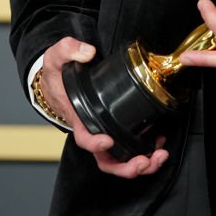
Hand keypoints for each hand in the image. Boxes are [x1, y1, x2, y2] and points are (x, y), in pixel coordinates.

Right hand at [40, 37, 168, 178]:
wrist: (59, 82)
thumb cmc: (58, 75)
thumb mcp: (56, 57)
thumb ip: (69, 49)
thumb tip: (88, 52)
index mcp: (78, 117)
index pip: (83, 138)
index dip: (94, 144)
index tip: (107, 141)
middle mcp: (92, 130)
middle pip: (106, 160)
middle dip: (126, 166)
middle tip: (145, 161)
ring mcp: (104, 133)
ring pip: (120, 159)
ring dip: (141, 163)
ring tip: (159, 156)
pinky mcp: (116, 129)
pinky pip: (129, 148)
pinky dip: (145, 151)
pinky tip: (159, 143)